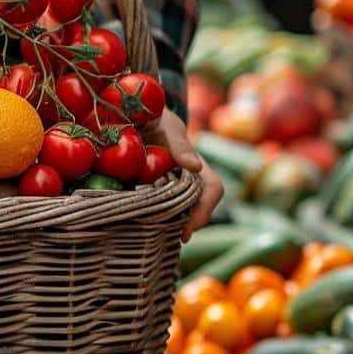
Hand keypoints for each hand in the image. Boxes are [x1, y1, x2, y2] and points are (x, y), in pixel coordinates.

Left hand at [148, 109, 224, 241]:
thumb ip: (179, 145)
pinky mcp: (157, 186)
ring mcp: (175, 183)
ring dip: (172, 222)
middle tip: (172, 240)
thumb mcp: (165, 127)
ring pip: (181, 209)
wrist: (140, 113)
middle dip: (188, 224)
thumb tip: (196, 167)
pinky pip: (162, 205)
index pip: (212, 190)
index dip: (204, 211)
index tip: (187, 231)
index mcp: (196, 164)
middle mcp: (190, 177)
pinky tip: (143, 224)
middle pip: (199, 206)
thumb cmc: (156, 119)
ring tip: (155, 235)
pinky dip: (156, 215)